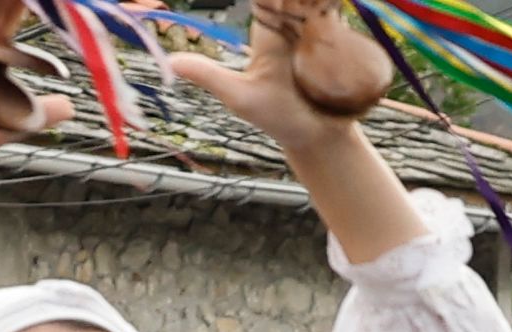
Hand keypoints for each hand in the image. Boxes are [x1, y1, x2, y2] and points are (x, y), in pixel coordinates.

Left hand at [172, 0, 392, 145]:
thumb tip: (170, 62)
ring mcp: (318, 33)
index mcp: (267, 32)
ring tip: (312, 1)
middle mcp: (292, 27)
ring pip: (314, 2)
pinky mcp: (341, 42)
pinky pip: (336, 14)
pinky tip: (329, 5)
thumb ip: (210, 75)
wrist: (320, 138)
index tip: (270, 0)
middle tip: (292, 1)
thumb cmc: (278, 119)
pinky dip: (332, 5)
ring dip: (313, 0)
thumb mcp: (241, 97)